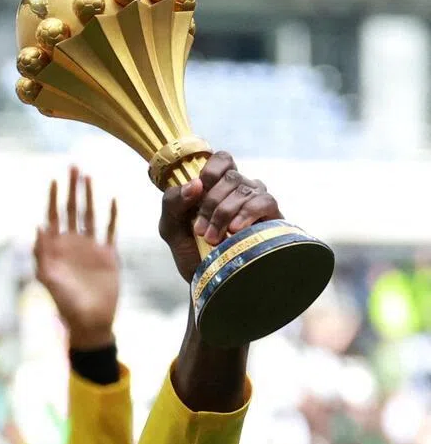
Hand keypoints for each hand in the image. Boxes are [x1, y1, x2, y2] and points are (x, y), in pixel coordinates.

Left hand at [33, 166, 118, 350]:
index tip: (53, 179)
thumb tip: (37, 226)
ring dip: (88, 196)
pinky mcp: (108, 255)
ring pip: (89, 215)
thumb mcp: (49, 281)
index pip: (52, 217)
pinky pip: (110, 231)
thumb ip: (42, 255)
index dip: (52, 199)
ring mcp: (90, 248)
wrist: (91, 322)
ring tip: (88, 176)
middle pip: (70, 210)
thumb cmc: (66, 305)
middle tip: (73, 166)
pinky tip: (112, 199)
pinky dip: (111, 215)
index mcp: (56, 249)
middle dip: (70, 189)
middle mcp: (72, 245)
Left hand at [160, 152, 281, 283]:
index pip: (222, 159)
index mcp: (217, 186)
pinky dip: (247, 214)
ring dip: (223, 214)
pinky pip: (264, 201)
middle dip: (210, 204)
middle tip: (200, 231)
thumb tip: (195, 185)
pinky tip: (235, 231)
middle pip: (229, 177)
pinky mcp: (272, 217)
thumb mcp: (171, 228)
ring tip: (214, 239)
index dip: (210, 170)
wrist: (210, 283)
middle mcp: (239, 189)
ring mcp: (256, 201)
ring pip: (244, 189)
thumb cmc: (192, 252)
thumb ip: (172, 202)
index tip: (197, 192)